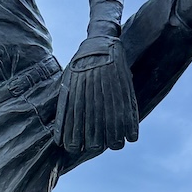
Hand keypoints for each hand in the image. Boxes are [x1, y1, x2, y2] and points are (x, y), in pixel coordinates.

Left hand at [54, 34, 138, 155]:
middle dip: (94, 145)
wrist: (100, 43)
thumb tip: (60, 134)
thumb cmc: (80, 65)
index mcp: (77, 101)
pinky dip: (131, 132)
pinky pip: (129, 119)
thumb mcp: (67, 82)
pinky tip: (130, 137)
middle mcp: (93, 103)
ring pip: (113, 133)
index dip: (74, 145)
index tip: (75, 148)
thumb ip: (66, 106)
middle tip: (95, 145)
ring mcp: (110, 98)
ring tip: (115, 144)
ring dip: (114, 142)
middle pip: (94, 139)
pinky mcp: (125, 94)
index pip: (73, 133)